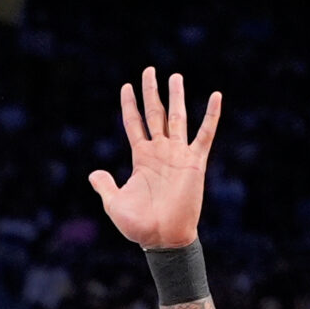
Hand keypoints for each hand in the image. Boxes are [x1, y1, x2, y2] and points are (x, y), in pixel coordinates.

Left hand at [87, 67, 220, 251]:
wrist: (163, 238)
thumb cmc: (140, 226)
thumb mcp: (114, 204)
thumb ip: (105, 186)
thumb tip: (93, 173)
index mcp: (141, 158)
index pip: (134, 124)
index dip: (129, 105)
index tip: (126, 86)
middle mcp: (160, 151)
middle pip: (155, 114)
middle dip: (152, 92)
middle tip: (149, 69)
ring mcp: (178, 154)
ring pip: (178, 117)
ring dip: (176, 96)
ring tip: (174, 76)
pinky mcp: (195, 162)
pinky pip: (205, 134)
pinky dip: (211, 115)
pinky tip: (216, 96)